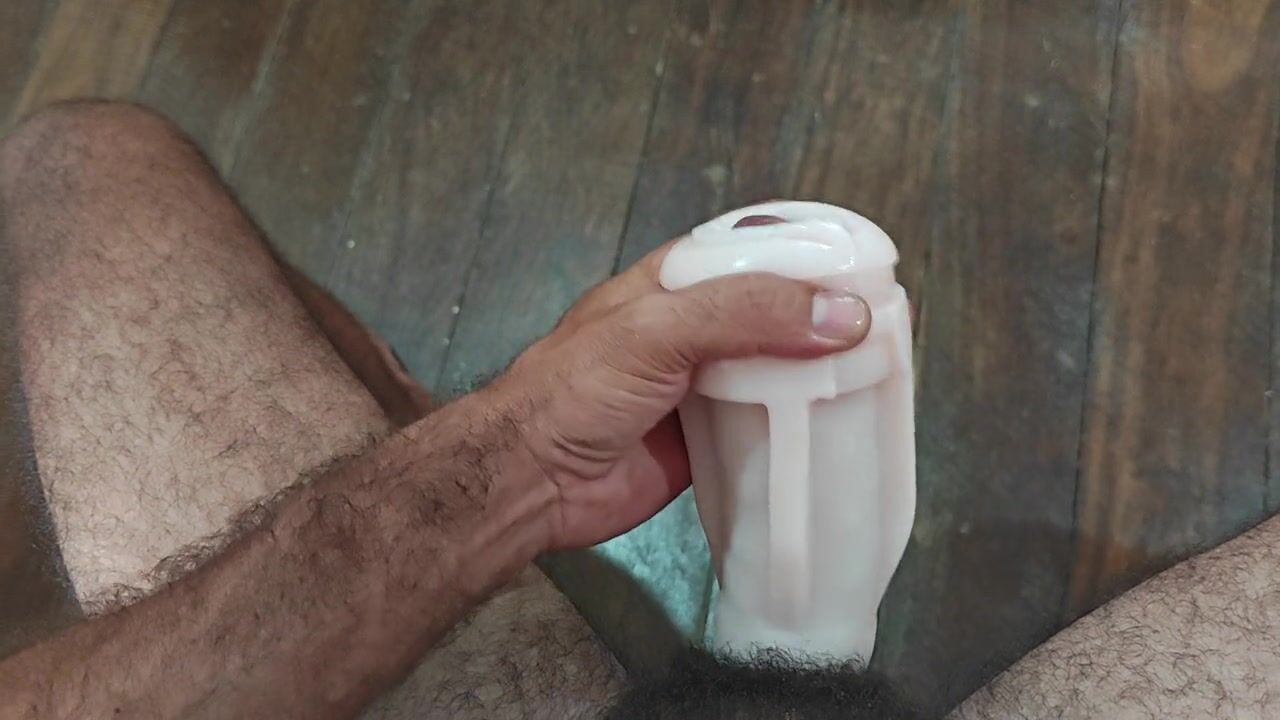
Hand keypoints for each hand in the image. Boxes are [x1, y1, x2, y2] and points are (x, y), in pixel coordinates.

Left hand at [489, 239, 873, 549]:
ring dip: (821, 373)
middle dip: (827, 317)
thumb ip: (744, 314)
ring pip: (779, 368)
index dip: (811, 255)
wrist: (532, 479)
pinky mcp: (711, 439)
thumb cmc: (577, 389)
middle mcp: (697, 328)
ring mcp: (706, 385)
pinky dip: (803, 425)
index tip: (870, 268)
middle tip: (892, 328)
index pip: (757, 250)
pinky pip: (769, 425)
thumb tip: (842, 315)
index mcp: (678, 282)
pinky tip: (842, 427)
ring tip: (883, 376)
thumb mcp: (657, 329)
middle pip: (777, 311)